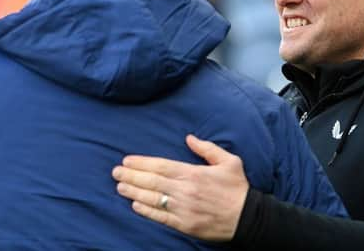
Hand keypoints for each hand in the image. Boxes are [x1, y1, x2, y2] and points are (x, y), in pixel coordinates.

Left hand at [112, 134, 248, 240]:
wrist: (247, 218)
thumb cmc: (237, 188)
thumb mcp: (228, 161)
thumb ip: (207, 148)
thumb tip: (189, 138)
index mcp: (193, 174)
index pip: (161, 166)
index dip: (141, 163)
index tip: (127, 160)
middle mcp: (185, 191)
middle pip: (152, 181)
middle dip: (131, 175)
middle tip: (116, 172)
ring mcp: (183, 209)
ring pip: (152, 199)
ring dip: (134, 191)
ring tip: (120, 186)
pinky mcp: (184, 224)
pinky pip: (160, 217)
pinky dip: (146, 211)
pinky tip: (135, 204)